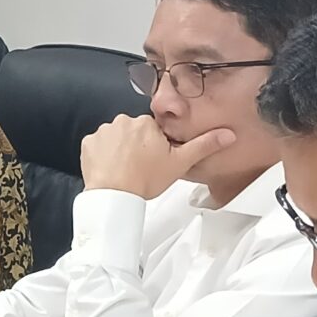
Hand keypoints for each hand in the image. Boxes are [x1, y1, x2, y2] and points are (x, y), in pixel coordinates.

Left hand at [78, 114, 232, 199]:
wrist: (115, 195)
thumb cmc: (145, 179)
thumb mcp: (180, 162)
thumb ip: (204, 145)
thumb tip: (228, 134)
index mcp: (146, 123)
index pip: (153, 129)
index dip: (155, 145)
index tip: (154, 159)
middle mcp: (123, 121)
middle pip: (133, 131)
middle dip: (137, 145)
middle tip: (141, 166)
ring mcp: (103, 132)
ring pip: (116, 137)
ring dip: (119, 149)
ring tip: (125, 169)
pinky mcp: (88, 143)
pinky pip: (98, 145)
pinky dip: (103, 155)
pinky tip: (111, 168)